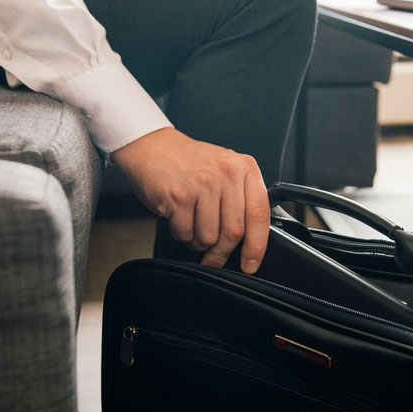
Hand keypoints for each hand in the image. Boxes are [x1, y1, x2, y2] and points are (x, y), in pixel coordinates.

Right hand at [110, 128, 270, 273]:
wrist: (153, 147)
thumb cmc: (190, 163)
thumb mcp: (225, 169)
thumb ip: (241, 198)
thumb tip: (250, 242)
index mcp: (244, 168)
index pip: (259, 214)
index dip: (256, 246)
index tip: (251, 264)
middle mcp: (227, 174)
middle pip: (233, 232)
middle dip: (222, 253)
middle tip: (213, 258)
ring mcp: (202, 184)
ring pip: (209, 237)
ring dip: (198, 242)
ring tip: (191, 224)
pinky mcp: (179, 196)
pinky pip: (186, 234)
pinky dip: (181, 234)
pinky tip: (178, 217)